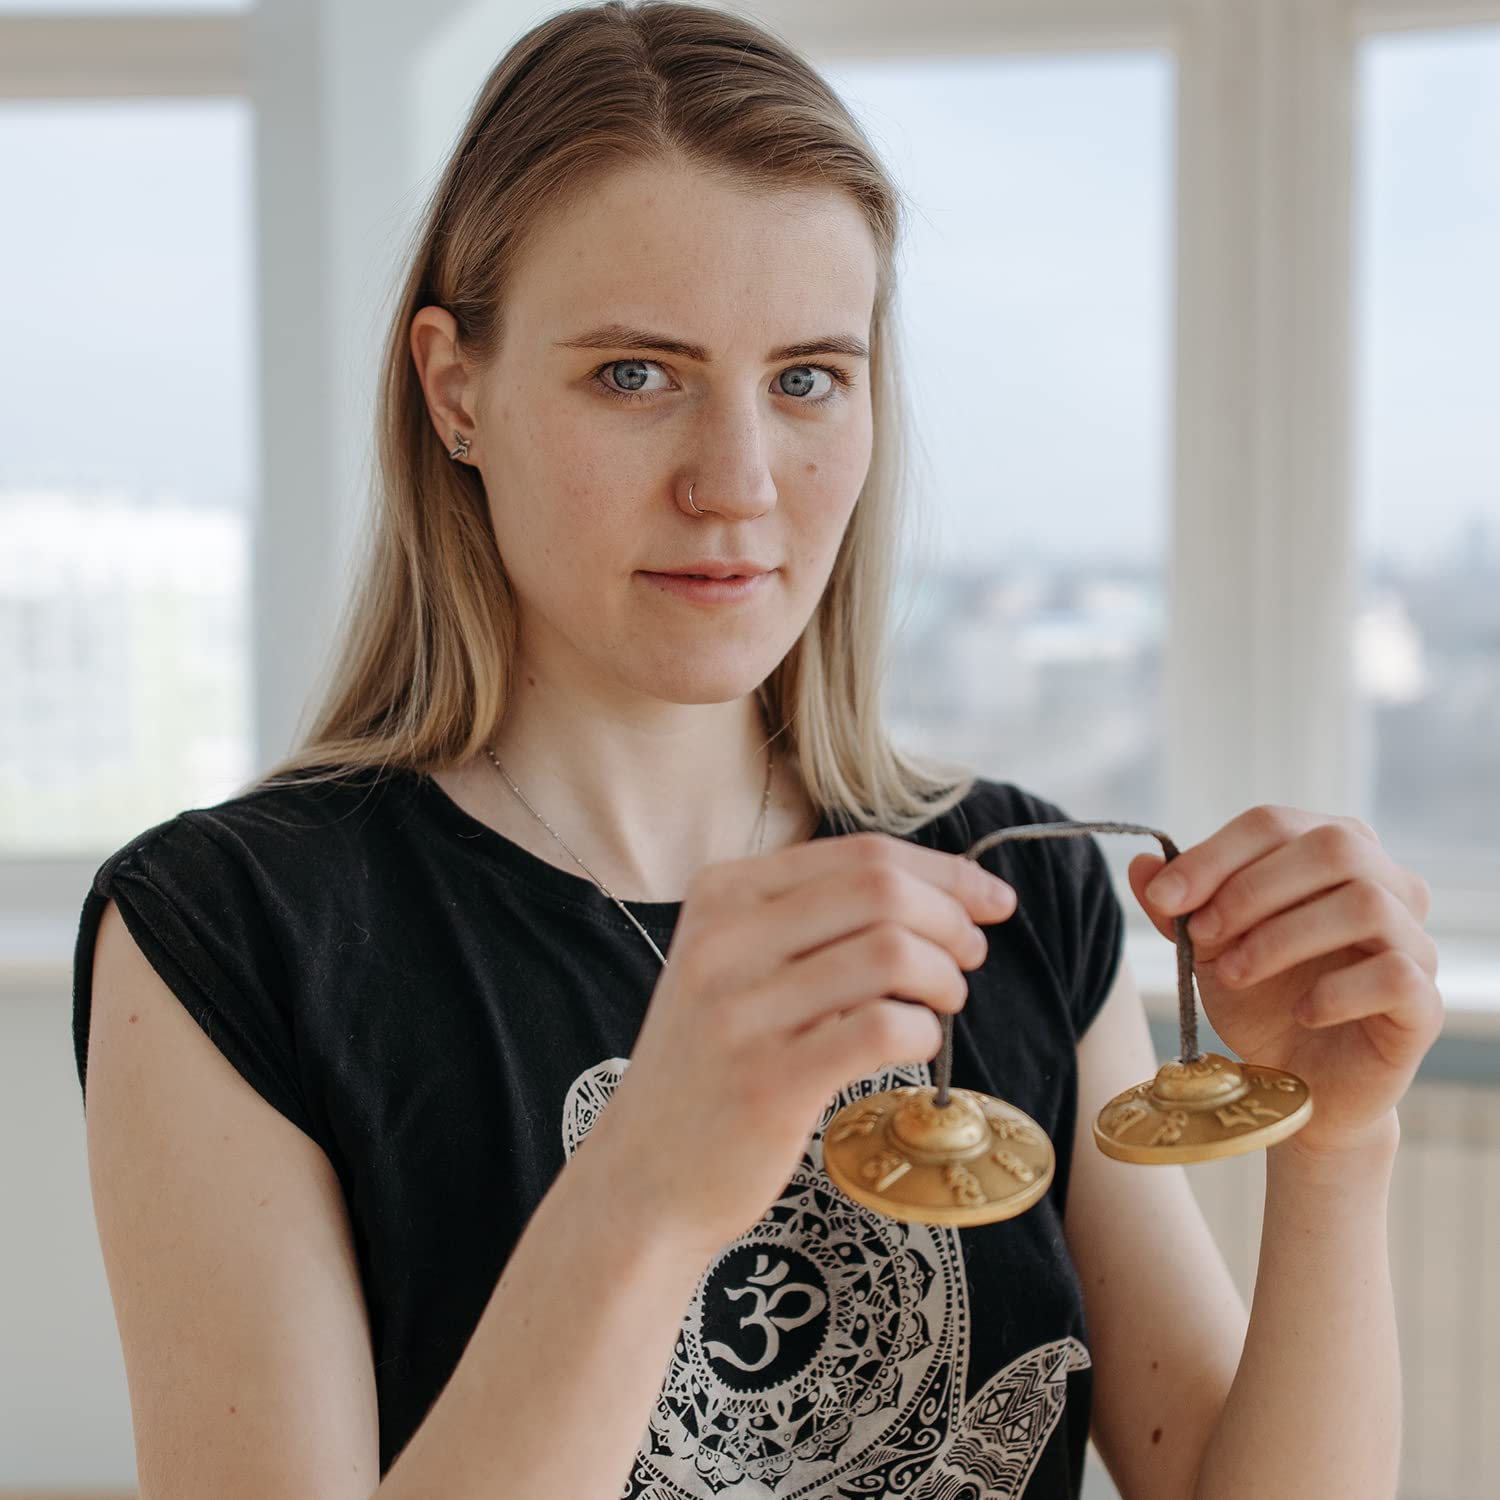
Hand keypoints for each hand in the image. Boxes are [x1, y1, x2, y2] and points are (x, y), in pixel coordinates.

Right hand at [590, 831, 1018, 1260]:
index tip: (991, 900)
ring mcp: (742, 1010)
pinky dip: (923, 1032)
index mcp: (722, 894)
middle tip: (970, 957)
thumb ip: (811, 921)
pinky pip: (883, 1028)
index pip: (860, 853)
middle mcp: (725, 939)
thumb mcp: (734, 964)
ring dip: (943, 977)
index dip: (944, 872)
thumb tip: (938, 891)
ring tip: (942, 1005)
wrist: (642, 1176)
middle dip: (952, 918)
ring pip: (890, 952)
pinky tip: (915, 1047)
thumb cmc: (711, 1066)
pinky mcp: (769, 1081)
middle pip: (882, 890)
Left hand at [1128, 805, 1441, 1159]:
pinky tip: (1301, 1012)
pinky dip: (1337, 991)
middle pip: (1332, 846)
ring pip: (1365, 903)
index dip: (1214, 855)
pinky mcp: (1426, 1003)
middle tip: (1204, 935)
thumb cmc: (1260, 1000)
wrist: (1295, 1086)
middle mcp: (1386, 884)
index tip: (1165, 899)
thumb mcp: (1206, 948)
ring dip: (1283, 937)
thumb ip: (1177, 906)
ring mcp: (1414, 941)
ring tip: (1237, 973)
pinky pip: (1395, 974)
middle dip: (1251, 888)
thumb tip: (1141, 863)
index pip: (1275, 824)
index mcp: (1331, 854)